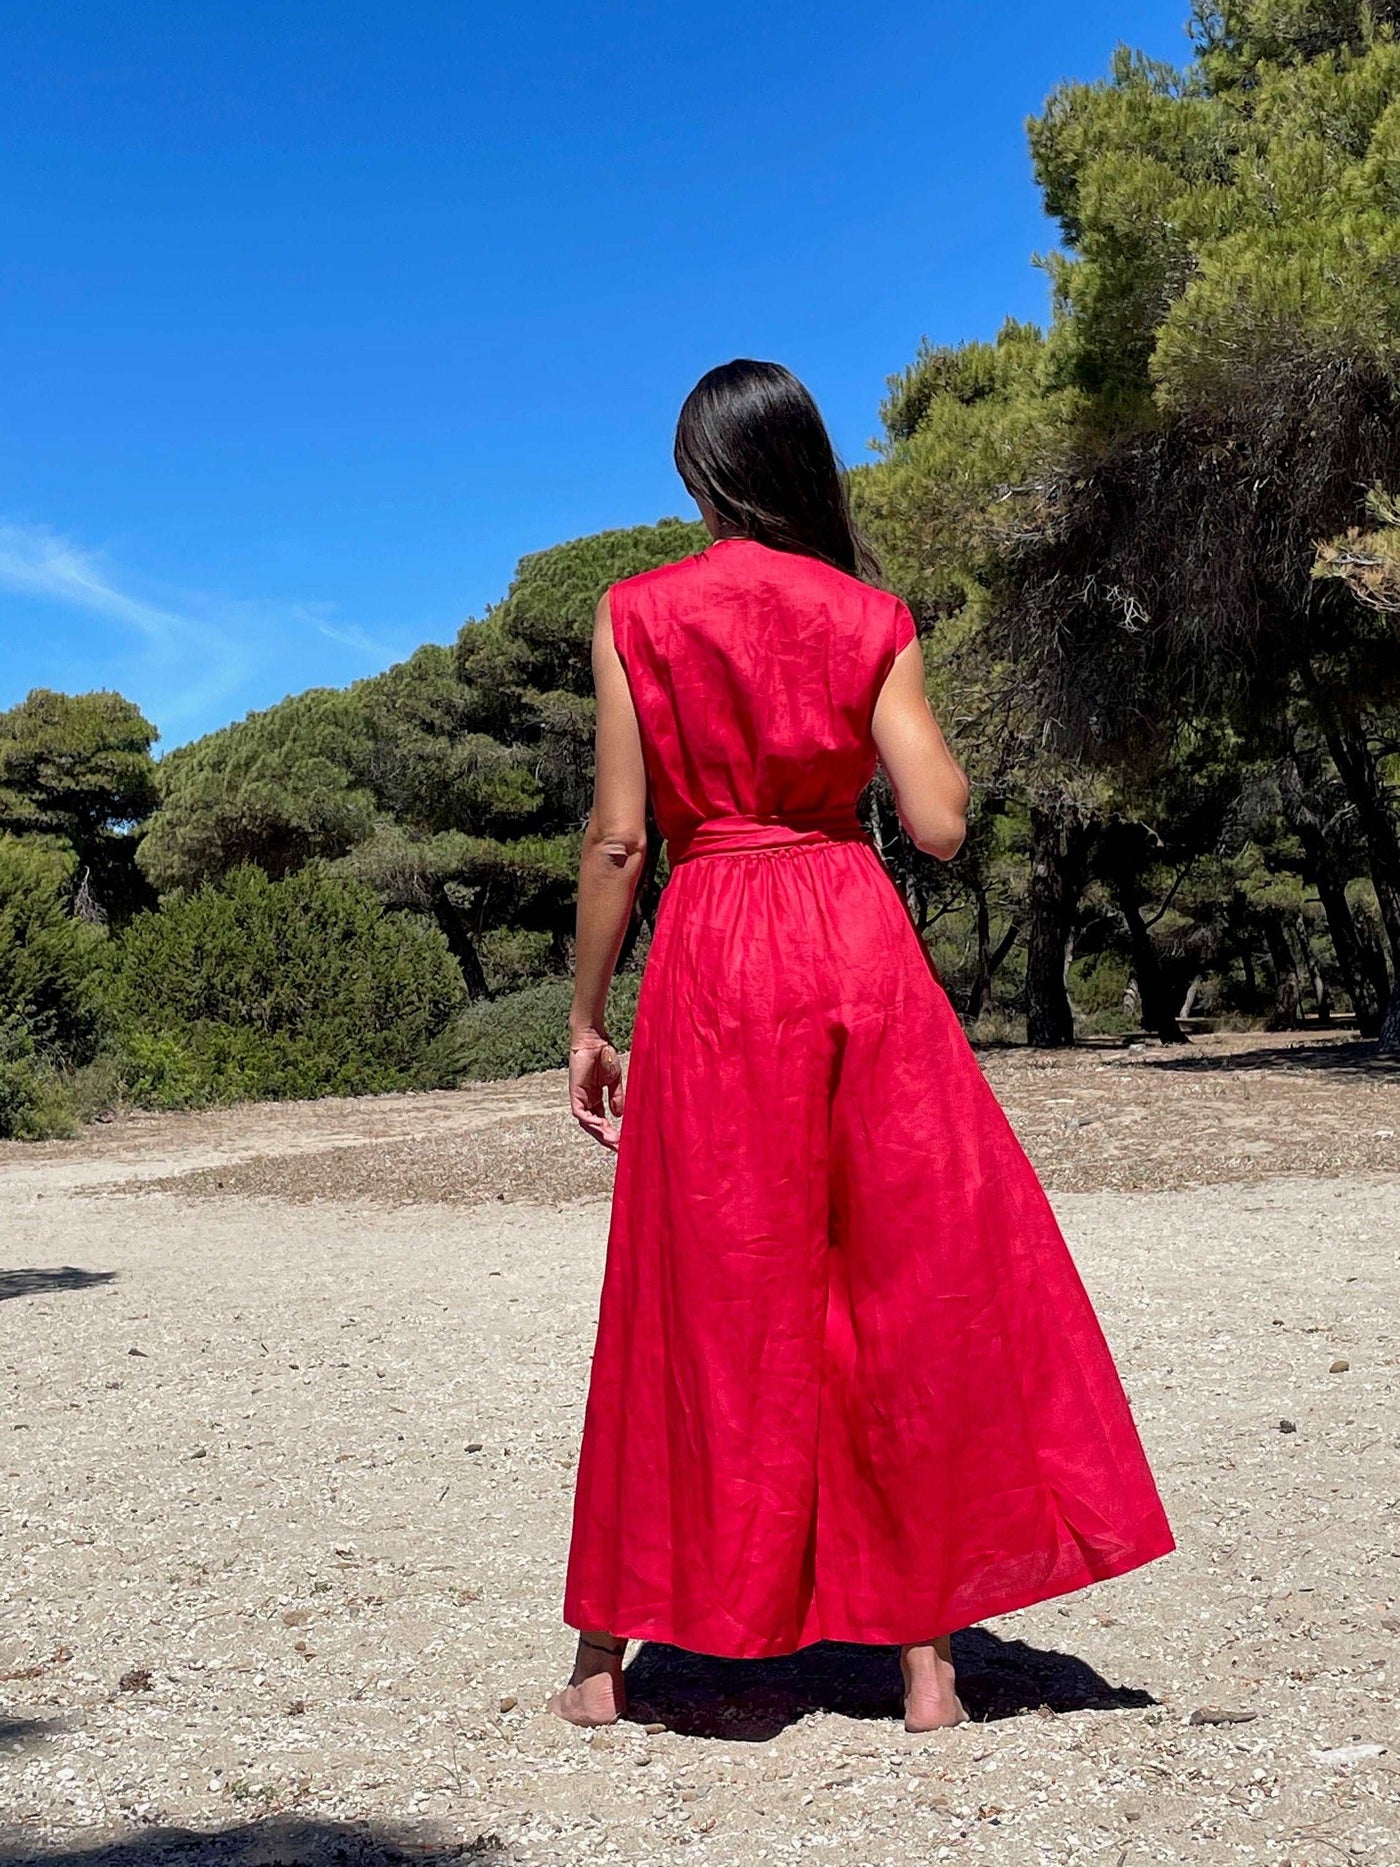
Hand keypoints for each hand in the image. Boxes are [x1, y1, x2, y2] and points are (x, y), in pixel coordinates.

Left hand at [569, 1029, 625, 1150]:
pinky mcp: (575, 1093)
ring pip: (586, 1122)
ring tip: (613, 1141)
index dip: (609, 1131)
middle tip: (617, 1148)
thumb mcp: (614, 1081)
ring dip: (599, 1132)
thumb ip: (616, 1098)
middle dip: (604, 1137)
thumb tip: (618, 1116)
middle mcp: (586, 1099)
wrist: (595, 1039)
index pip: (600, 1119)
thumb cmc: (604, 1055)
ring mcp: (579, 1097)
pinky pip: (580, 1113)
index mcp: (595, 1097)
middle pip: (593, 1125)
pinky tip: (602, 1126)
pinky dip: (590, 1121)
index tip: (621, 1142)